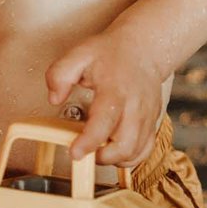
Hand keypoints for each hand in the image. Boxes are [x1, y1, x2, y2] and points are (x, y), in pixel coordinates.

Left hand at [45, 35, 162, 166]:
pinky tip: (114, 149)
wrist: (144, 48)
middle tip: (85, 150)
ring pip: (135, 152)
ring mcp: (146, 116)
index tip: (74, 152)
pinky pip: (144, 150)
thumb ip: (60, 75)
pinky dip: (129, 157)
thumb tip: (54, 98)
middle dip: (102, 157)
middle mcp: (135, 106)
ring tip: (98, 148)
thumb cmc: (112, 52)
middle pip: (125, 145)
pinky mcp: (152, 123)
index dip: (89, 142)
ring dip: (114, 158)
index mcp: (115, 89)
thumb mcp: (79, 54)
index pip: (104, 122)